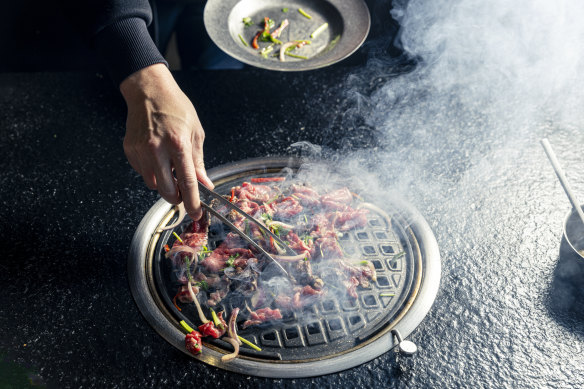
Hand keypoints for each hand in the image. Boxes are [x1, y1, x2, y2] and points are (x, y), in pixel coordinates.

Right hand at [120, 63, 213, 219]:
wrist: (149, 91)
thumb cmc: (176, 108)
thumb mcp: (195, 132)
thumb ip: (198, 161)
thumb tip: (204, 183)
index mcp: (178, 144)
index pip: (186, 182)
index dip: (192, 201)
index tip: (197, 213)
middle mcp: (156, 149)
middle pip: (166, 190)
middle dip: (176, 197)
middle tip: (182, 193)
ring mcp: (140, 150)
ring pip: (152, 184)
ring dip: (163, 183)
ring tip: (169, 166)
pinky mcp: (129, 150)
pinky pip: (142, 173)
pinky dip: (151, 172)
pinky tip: (156, 157)